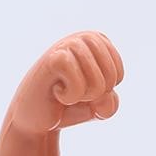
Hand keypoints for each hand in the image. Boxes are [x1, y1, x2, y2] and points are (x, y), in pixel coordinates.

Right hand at [8, 32, 123, 133]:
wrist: (38, 117)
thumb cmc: (70, 106)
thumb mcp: (98, 108)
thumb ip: (110, 104)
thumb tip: (103, 96)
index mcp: (97, 42)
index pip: (118, 72)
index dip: (105, 91)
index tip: (85, 89)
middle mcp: (82, 38)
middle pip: (111, 75)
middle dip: (98, 94)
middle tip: (77, 92)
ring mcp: (66, 45)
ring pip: (97, 80)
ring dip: (84, 96)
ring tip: (67, 92)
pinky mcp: (52, 59)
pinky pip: (78, 82)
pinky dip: (71, 96)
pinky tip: (57, 92)